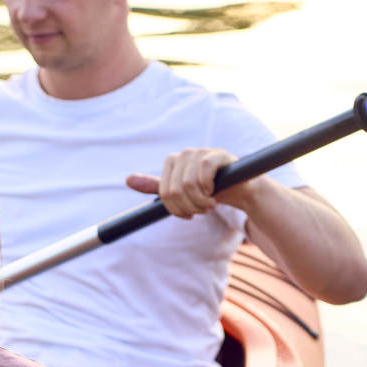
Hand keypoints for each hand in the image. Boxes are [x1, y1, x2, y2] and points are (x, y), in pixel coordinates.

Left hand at [126, 147, 258, 219]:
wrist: (239, 190)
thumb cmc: (208, 191)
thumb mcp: (180, 192)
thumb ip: (155, 187)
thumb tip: (127, 180)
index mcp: (172, 162)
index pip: (164, 193)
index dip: (176, 209)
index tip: (188, 214)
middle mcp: (184, 154)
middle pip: (175, 190)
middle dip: (189, 207)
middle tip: (202, 210)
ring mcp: (201, 152)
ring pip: (188, 184)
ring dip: (200, 202)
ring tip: (209, 204)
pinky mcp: (217, 154)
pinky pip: (204, 171)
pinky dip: (208, 189)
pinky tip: (214, 193)